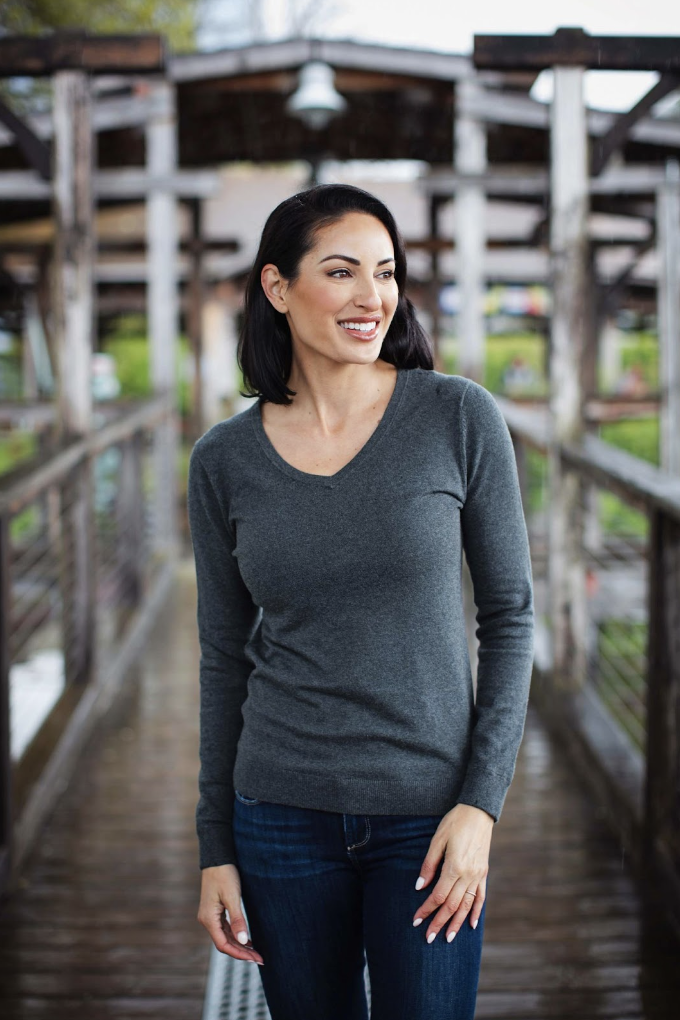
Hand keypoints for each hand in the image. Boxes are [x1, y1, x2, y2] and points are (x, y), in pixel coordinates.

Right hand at [197, 864, 263, 964]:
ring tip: (255, 951)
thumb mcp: (233, 897)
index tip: (255, 958)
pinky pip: (225, 928)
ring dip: (239, 945)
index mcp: (209, 919)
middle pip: (225, 943)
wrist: (217, 858)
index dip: (239, 954)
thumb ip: (238, 919)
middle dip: (242, 952)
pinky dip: (236, 935)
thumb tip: (243, 940)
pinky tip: (246, 938)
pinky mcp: (215, 911)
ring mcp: (211, 916)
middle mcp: (207, 920)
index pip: (224, 945)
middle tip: (259, 958)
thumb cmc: (224, 875)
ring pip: (225, 937)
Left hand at [412, 803, 492, 942]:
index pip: (438, 896)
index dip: (426, 910)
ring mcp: (478, 875)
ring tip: (448, 938)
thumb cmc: (455, 822)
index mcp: (454, 866)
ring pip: (467, 905)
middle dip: (439, 923)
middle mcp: (468, 875)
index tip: (416, 921)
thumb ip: (429, 865)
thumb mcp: (437, 840)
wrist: (479, 812)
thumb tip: (419, 887)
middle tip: (428, 938)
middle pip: (452, 905)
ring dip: (456, 923)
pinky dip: (476, 912)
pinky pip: (481, 896)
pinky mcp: (484, 873)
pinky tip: (471, 924)